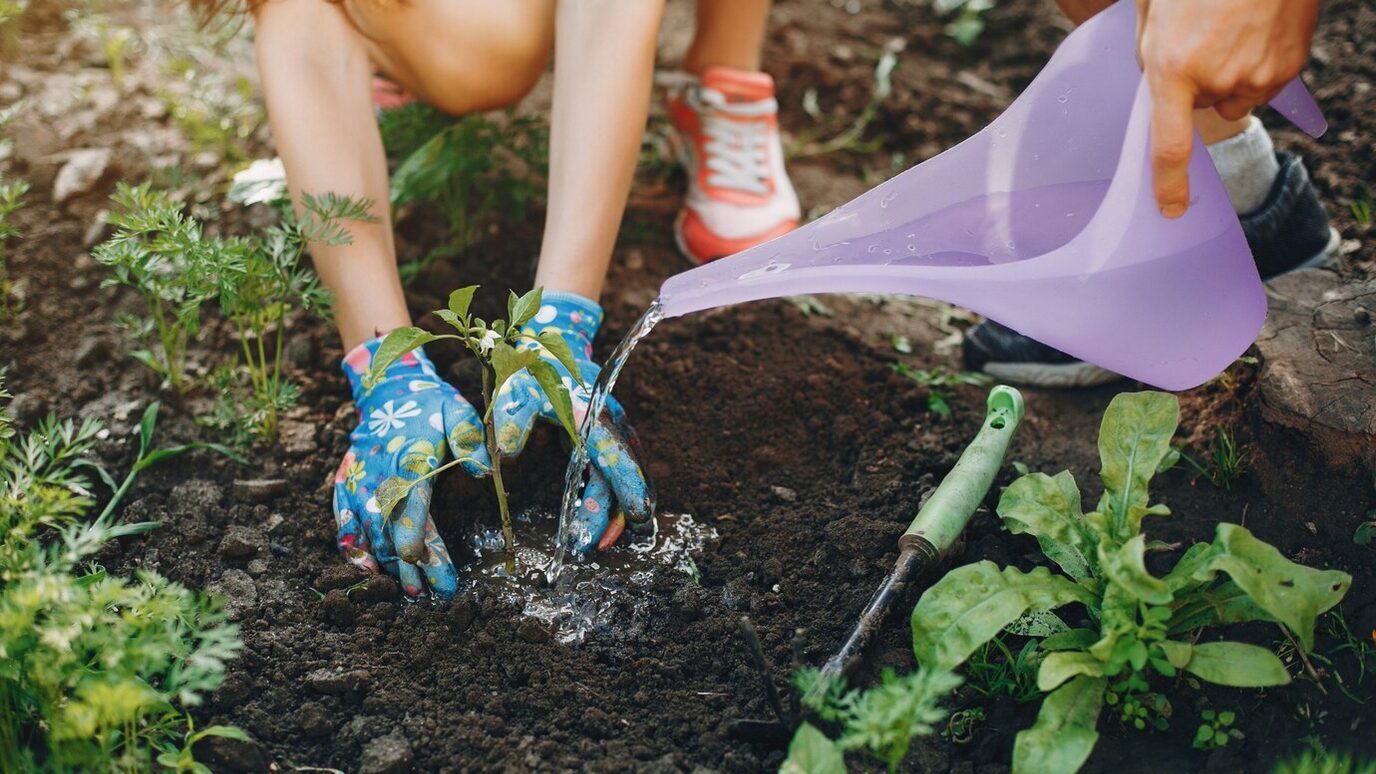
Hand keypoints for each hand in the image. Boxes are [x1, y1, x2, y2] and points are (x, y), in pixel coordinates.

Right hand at [333, 337, 490, 597]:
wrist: (386, 389)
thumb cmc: (430, 406)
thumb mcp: (458, 412)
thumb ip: (470, 440)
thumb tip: (485, 470)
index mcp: (410, 462)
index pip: (412, 507)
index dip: (418, 539)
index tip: (425, 565)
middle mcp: (379, 478)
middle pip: (392, 530)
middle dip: (409, 567)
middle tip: (428, 597)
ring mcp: (359, 483)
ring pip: (369, 532)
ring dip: (387, 563)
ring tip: (407, 593)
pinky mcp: (346, 485)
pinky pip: (343, 521)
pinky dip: (352, 546)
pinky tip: (366, 568)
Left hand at [493, 291, 652, 552]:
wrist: (550, 340)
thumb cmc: (531, 367)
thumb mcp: (515, 391)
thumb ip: (511, 420)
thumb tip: (507, 452)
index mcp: (592, 416)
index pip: (615, 459)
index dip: (623, 491)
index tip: (626, 520)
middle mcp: (609, 424)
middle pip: (624, 476)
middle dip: (616, 513)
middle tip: (598, 547)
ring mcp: (611, 429)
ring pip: (623, 475)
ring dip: (613, 509)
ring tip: (597, 542)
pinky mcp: (604, 434)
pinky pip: (613, 470)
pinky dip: (609, 495)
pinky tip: (595, 518)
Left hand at [1135, 0, 1319, 216]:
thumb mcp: (1153, 11)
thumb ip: (1148, 55)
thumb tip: (1153, 89)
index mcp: (1173, 68)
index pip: (1168, 145)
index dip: (1168, 184)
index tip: (1170, 210)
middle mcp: (1217, 80)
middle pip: (1198, 109)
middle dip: (1192, 85)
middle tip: (1196, 40)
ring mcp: (1258, 76)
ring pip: (1232, 98)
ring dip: (1225, 77)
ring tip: (1228, 31)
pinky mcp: (1288, 68)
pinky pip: (1261, 84)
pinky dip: (1254, 66)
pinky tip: (1253, 31)